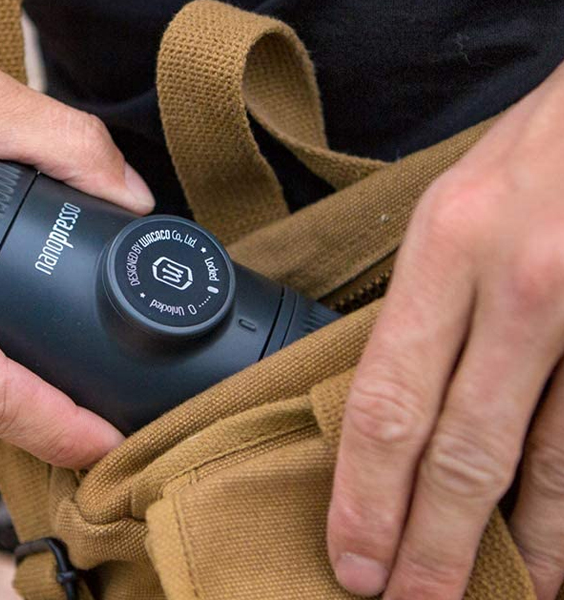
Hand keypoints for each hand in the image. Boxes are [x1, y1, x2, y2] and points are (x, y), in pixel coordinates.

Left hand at [328, 63, 563, 597]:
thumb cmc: (538, 155)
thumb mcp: (454, 210)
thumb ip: (424, 307)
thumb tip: (395, 412)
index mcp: (447, 247)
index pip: (385, 399)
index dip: (363, 493)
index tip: (351, 556)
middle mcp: (520, 285)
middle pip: (460, 450)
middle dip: (431, 545)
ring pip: (549, 465)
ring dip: (516, 549)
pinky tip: (556, 555)